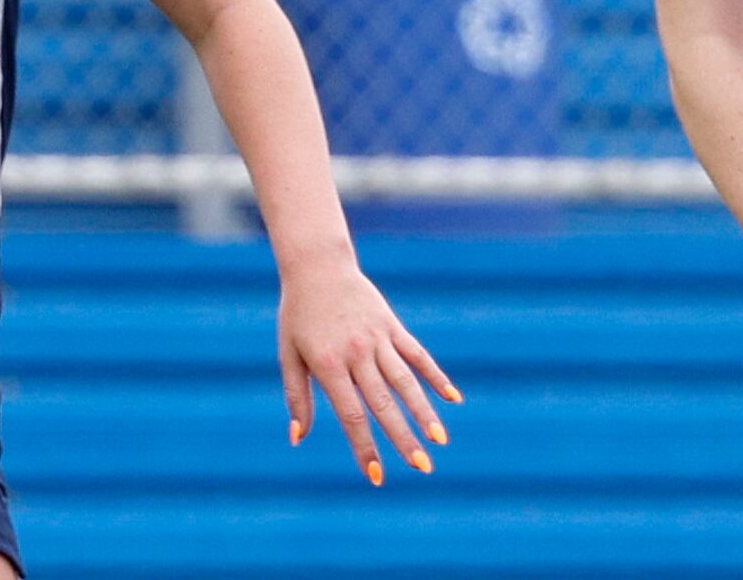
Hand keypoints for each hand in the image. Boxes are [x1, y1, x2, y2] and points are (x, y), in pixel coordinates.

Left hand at [279, 260, 461, 484]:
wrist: (318, 266)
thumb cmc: (298, 315)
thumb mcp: (289, 355)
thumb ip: (297, 397)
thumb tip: (298, 437)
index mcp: (329, 365)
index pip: (351, 414)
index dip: (365, 446)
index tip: (377, 476)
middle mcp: (357, 353)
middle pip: (385, 403)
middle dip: (404, 438)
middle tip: (422, 467)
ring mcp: (378, 338)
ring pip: (406, 381)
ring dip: (425, 412)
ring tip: (440, 440)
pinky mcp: (392, 326)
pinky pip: (418, 355)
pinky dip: (436, 376)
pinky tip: (453, 398)